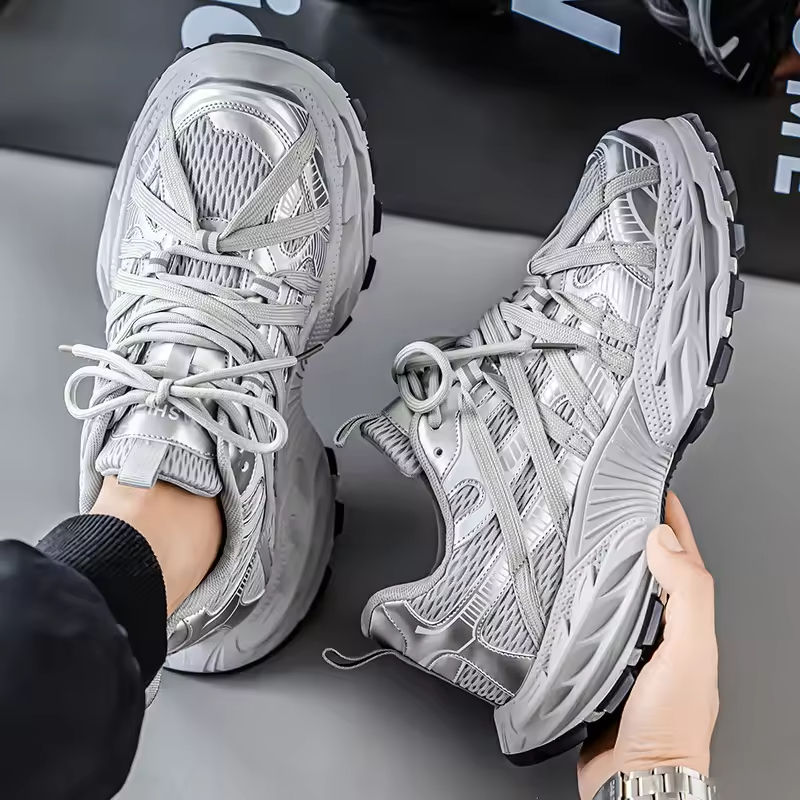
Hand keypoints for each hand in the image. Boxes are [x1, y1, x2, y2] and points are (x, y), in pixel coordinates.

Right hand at [577, 492, 718, 799]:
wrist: (635, 779)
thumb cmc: (670, 727)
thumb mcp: (690, 652)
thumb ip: (685, 595)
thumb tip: (664, 540)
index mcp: (687, 622)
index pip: (682, 556)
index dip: (672, 521)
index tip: (653, 489)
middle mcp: (661, 632)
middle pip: (651, 570)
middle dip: (638, 534)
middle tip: (616, 504)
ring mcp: (631, 648)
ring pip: (619, 594)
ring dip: (607, 564)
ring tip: (590, 535)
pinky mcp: (601, 665)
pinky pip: (591, 621)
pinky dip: (582, 600)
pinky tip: (568, 593)